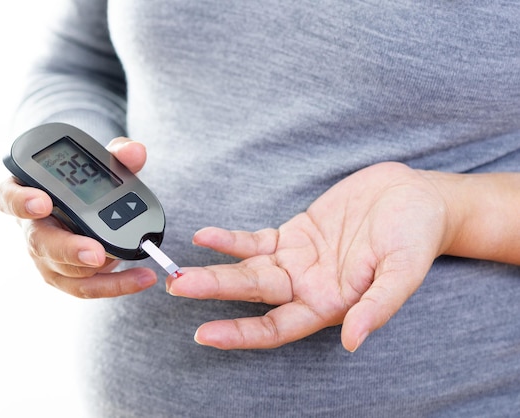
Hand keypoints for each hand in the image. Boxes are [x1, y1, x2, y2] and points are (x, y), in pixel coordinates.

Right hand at [0, 137, 157, 297]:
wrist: (89, 210)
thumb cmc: (85, 185)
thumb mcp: (99, 164)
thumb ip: (116, 155)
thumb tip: (134, 152)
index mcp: (27, 193)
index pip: (9, 197)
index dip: (21, 201)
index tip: (43, 201)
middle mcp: (32, 229)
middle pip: (40, 242)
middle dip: (69, 249)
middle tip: (96, 252)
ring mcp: (46, 257)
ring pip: (65, 270)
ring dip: (97, 270)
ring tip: (130, 265)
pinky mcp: (66, 277)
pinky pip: (87, 287)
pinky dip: (116, 285)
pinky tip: (141, 278)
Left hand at [167, 162, 452, 351]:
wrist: (415, 198)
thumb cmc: (416, 236)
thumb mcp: (405, 271)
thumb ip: (379, 305)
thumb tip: (355, 340)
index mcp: (330, 305)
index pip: (276, 328)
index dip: (241, 334)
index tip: (205, 334)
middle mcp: (307, 287)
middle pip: (252, 296)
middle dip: (215, 292)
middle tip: (177, 288)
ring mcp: (297, 260)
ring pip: (248, 269)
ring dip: (214, 268)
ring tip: (179, 269)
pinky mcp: (294, 234)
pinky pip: (255, 240)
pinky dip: (231, 240)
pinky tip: (206, 236)